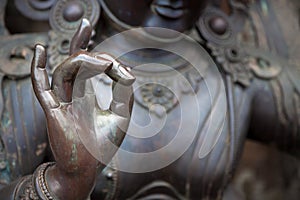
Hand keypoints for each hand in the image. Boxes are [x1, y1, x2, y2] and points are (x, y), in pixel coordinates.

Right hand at [31, 19, 134, 198]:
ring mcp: (62, 102)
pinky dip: (38, 69)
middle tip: (88, 23)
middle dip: (80, 40)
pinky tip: (41, 51)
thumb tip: (129, 70)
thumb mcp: (121, 115)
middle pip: (73, 61)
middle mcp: (73, 95)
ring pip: (64, 71)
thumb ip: (124, 92)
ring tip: (100, 59)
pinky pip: (41, 88)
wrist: (87, 170)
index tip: (121, 66)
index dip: (104, 58)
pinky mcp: (53, 113)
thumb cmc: (102, 145)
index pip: (91, 67)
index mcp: (88, 95)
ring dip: (80, 59)